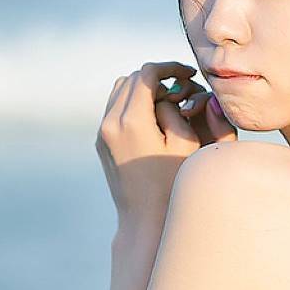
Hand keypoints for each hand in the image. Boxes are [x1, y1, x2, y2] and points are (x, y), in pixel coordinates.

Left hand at [95, 60, 236, 223]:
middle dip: (157, 78)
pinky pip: (114, 109)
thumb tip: (169, 94)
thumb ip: (177, 109)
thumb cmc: (173, 186)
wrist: (145, 221)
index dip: (170, 67)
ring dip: (143, 90)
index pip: (147, 74)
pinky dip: (133, 104)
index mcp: (131, 121)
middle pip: (132, 78)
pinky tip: (154, 119)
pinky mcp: (101, 143)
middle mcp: (110, 123)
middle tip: (182, 88)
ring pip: (120, 90)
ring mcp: (102, 133)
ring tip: (168, 103)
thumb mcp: (186, 144)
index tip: (189, 74)